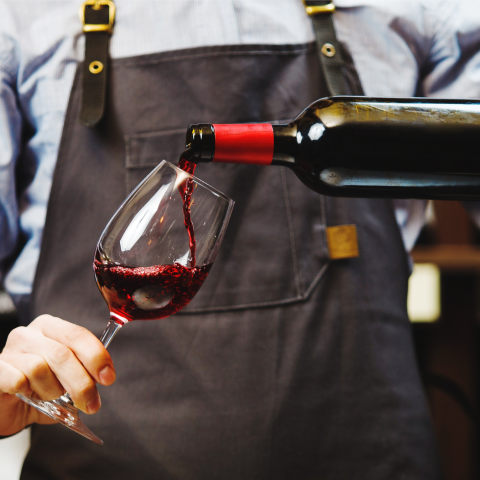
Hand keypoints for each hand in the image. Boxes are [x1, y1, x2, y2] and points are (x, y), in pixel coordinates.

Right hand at [0, 315, 115, 436]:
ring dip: (52, 390)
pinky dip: (28, 392)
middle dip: (82, 383)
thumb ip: (85, 372)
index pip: (78, 335)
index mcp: (50, 327)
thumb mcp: (67, 379)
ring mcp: (8, 350)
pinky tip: (27, 394)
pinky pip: (17, 379)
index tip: (108, 378)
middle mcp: (29, 334)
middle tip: (91, 403)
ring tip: (51, 397)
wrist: (6, 409)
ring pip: (40, 367)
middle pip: (63, 354)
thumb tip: (103, 376)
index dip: (96, 356)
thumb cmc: (39, 390)